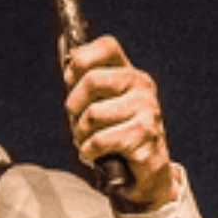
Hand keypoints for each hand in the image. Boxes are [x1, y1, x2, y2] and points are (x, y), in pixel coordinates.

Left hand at [63, 35, 176, 208]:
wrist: (147, 171)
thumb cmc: (117, 134)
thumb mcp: (101, 103)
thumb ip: (86, 80)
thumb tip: (71, 57)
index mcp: (130, 74)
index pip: (106, 46)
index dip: (81, 60)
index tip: (71, 80)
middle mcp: (142, 87)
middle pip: (91, 80)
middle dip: (74, 105)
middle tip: (78, 121)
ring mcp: (147, 111)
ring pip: (92, 114)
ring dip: (81, 133)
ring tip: (90, 140)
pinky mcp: (144, 138)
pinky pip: (99, 140)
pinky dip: (89, 150)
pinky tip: (97, 153)